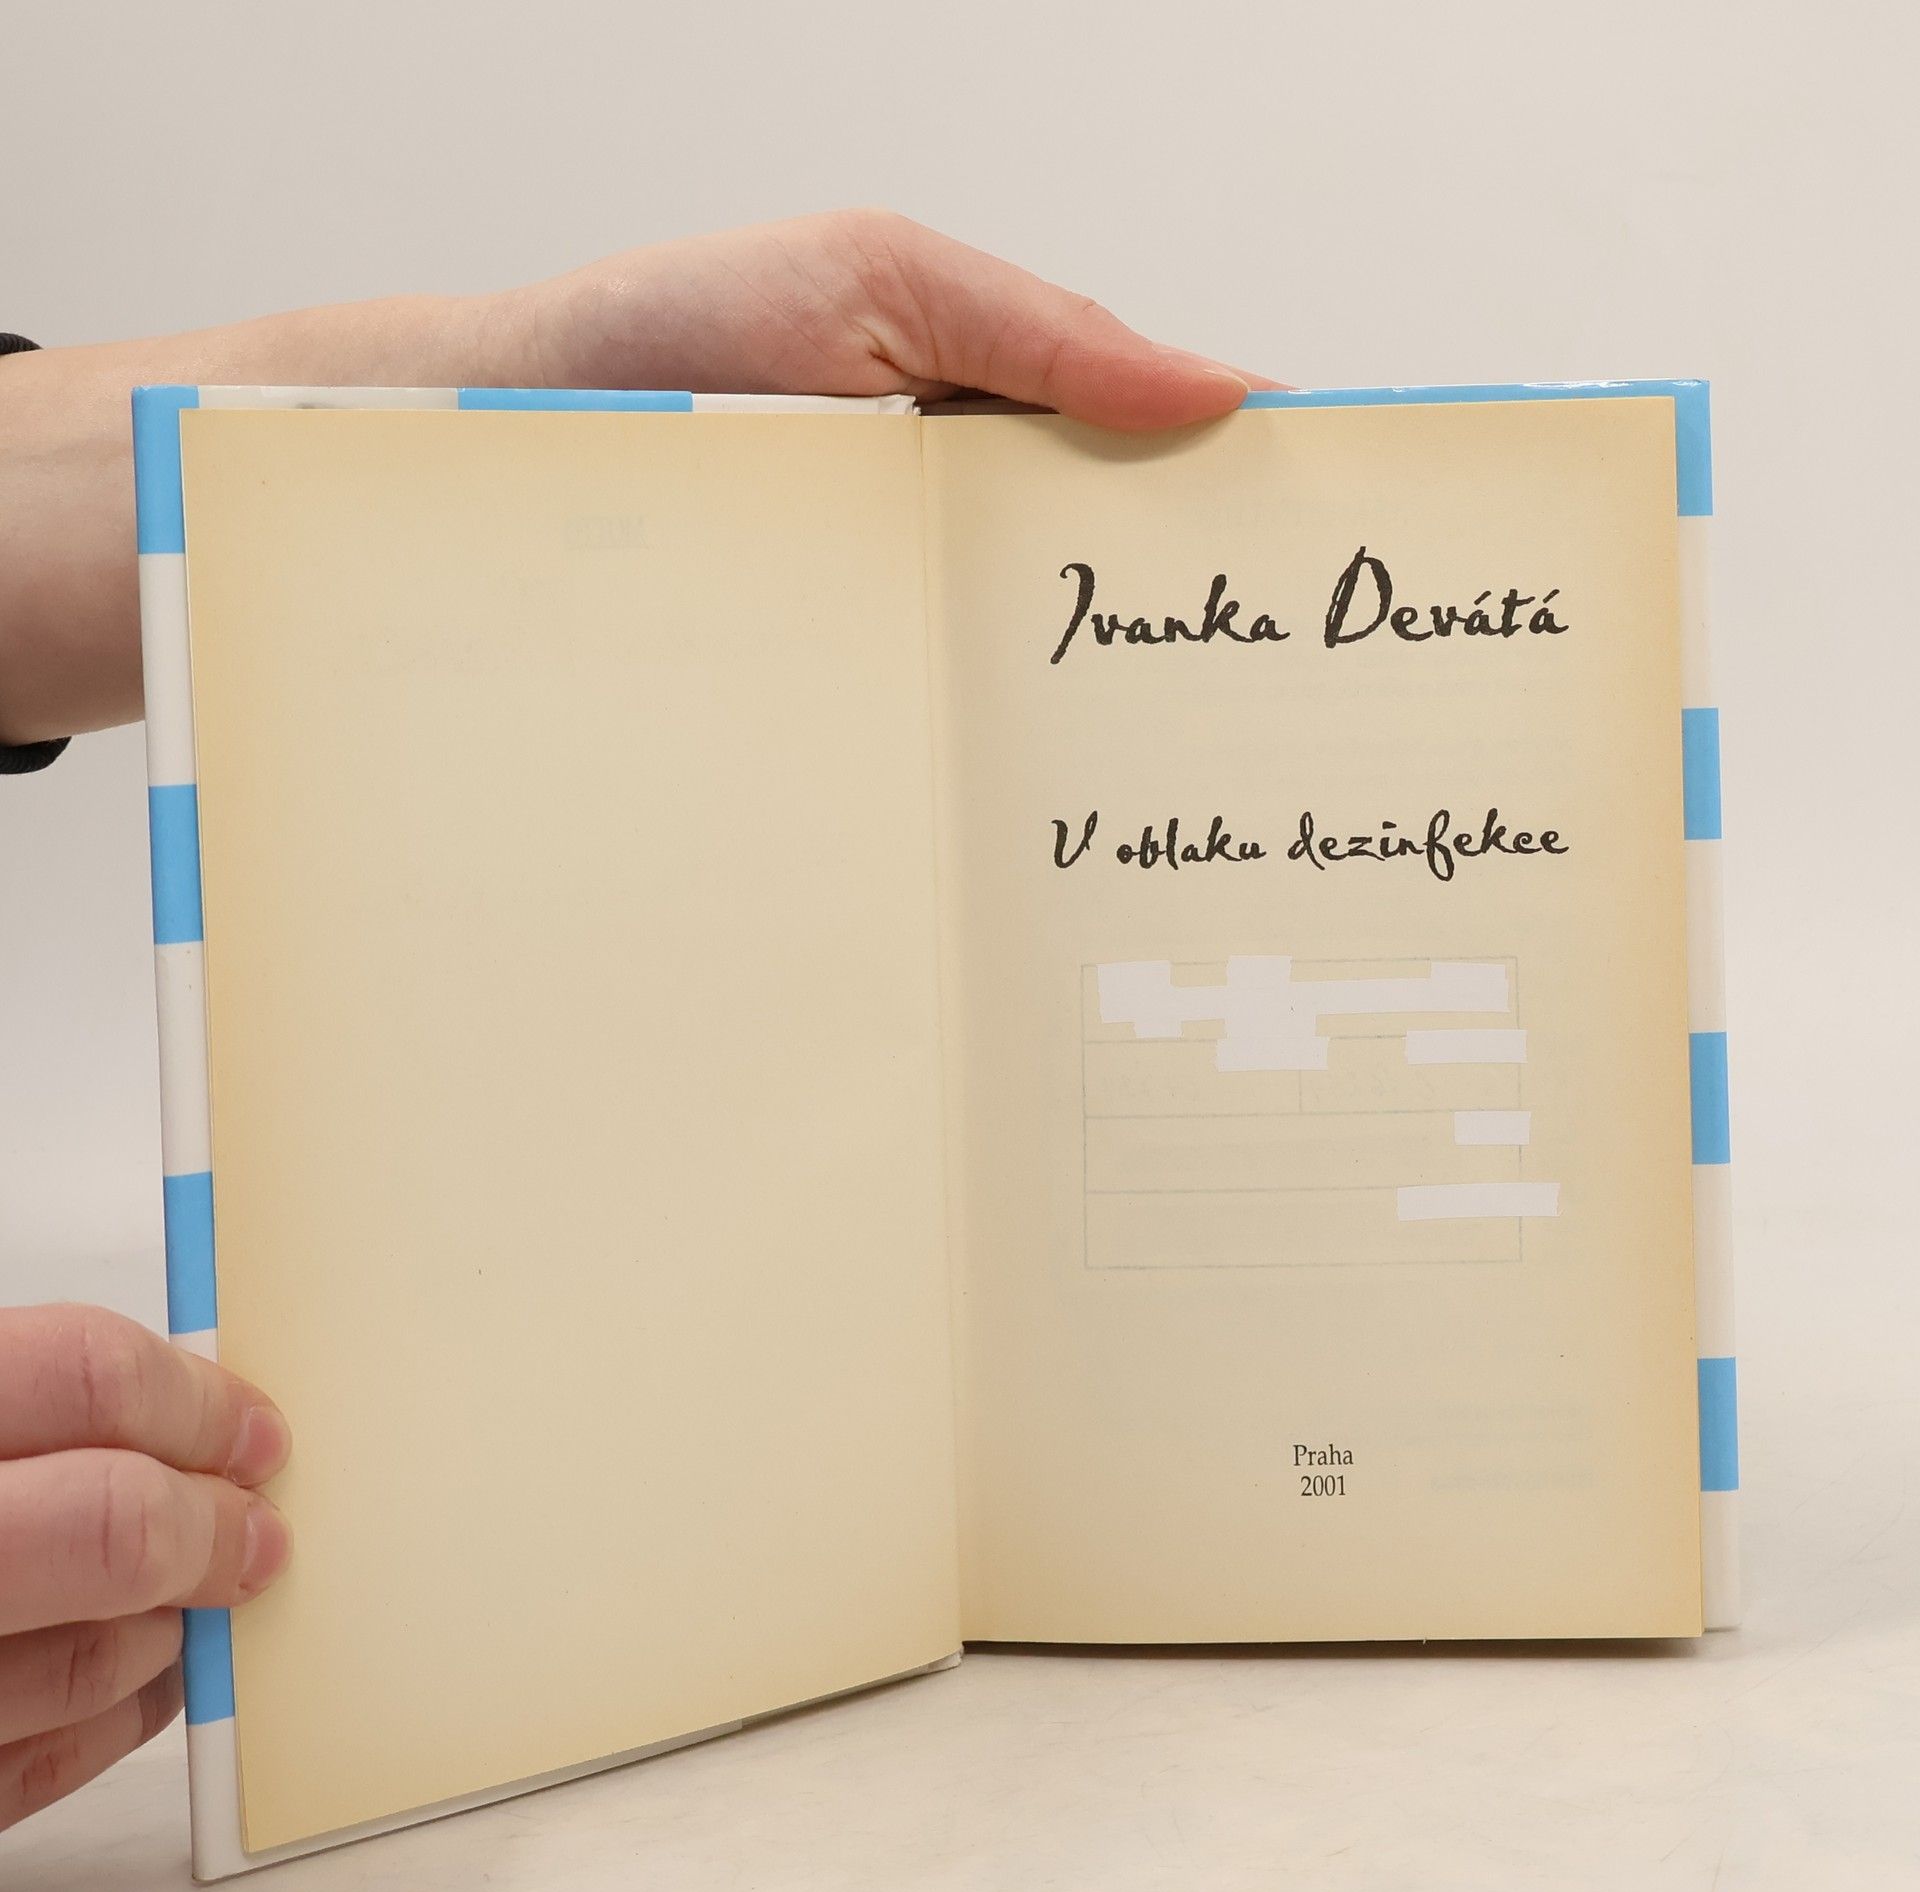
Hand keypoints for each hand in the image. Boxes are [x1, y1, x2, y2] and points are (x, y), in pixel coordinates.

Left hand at [0, 209, 1277, 741]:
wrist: (475, 453)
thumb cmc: (659, 339)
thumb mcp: (869, 280)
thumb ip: (1043, 329)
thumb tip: (1225, 392)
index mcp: (989, 438)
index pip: (1153, 492)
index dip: (1245, 540)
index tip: (1343, 603)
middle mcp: (949, 557)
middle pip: (1101, 624)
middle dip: (1190, 688)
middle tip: (1285, 767)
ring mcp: (889, 646)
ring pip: (1017, 717)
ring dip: (1082, 766)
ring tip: (1172, 837)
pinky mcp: (824, 716)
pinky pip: (921, 761)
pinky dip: (971, 802)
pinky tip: (1020, 857)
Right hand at [0, 1305, 290, 1829]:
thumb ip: (38, 1402)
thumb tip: (187, 1400)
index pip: (85, 1378)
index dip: (194, 1400)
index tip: (255, 1429)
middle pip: (113, 1525)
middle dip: (210, 1523)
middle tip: (258, 1527)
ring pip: (94, 1658)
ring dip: (173, 1620)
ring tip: (190, 1590)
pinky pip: (45, 1761)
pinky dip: (119, 1712)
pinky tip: (149, 1670)